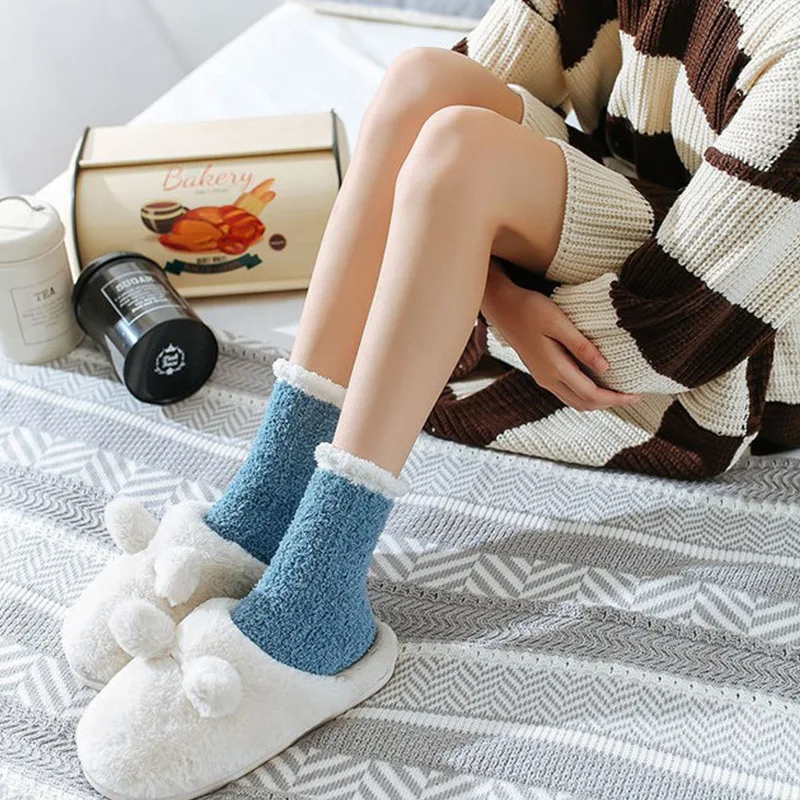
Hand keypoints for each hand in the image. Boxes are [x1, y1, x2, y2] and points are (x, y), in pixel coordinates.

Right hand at [481, 261, 642, 411]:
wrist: (502, 308)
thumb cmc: (530, 309)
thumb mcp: (559, 323)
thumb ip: (581, 346)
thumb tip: (605, 367)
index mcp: (555, 369)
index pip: (592, 394)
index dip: (616, 398)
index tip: (637, 395)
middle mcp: (548, 380)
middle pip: (584, 404)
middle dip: (610, 403)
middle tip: (633, 395)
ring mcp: (543, 378)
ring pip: (575, 401)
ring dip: (597, 401)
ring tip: (618, 391)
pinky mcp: (541, 372)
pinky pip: (567, 392)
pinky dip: (585, 394)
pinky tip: (596, 382)